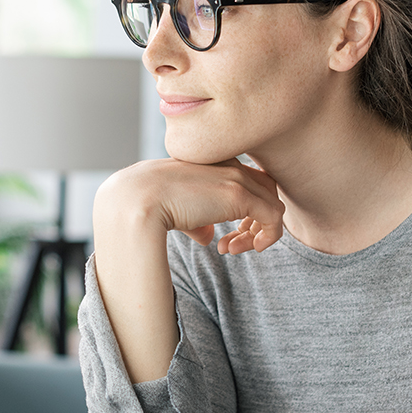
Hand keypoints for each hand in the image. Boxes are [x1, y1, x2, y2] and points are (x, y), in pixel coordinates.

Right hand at [91, 157, 284, 382]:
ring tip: (233, 250)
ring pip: (272, 202)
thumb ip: (196, 220)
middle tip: (232, 244)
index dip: (242, 210)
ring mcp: (235, 178)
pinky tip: (239, 250)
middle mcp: (227, 165)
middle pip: (263, 188)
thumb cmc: (146, 204)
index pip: (244, 179)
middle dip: (254, 220)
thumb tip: (208, 237)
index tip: (224, 235)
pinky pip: (274, 217)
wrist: (136, 200)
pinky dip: (267, 237)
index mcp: (211, 162)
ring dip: (258, 232)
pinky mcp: (240, 196)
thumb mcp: (174, 209)